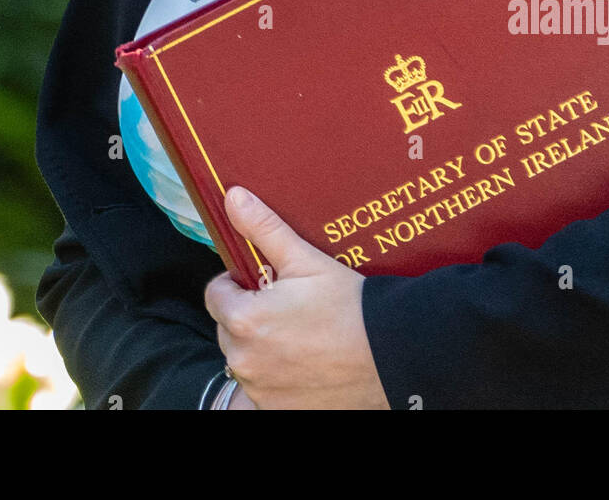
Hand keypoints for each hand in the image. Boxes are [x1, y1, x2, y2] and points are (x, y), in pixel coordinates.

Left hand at [203, 185, 389, 409]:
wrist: (392, 353)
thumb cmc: (349, 305)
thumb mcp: (306, 259)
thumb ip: (264, 229)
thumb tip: (233, 197)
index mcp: (244, 319)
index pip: (215, 295)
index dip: (237, 284)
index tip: (264, 282)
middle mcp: (245, 361)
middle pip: (228, 329)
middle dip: (248, 315)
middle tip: (286, 306)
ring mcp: (262, 391)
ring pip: (245, 360)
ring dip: (260, 347)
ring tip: (299, 334)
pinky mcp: (279, 412)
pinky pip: (264, 390)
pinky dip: (276, 377)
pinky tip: (304, 362)